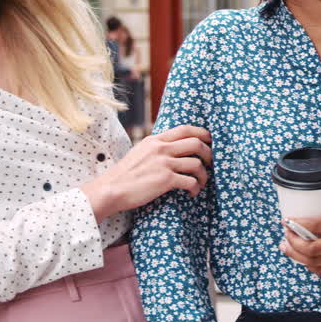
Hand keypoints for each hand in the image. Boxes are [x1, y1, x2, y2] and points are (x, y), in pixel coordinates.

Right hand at [81, 125, 211, 220]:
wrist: (110, 190)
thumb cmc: (124, 175)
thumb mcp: (140, 152)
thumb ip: (156, 148)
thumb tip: (173, 148)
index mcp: (155, 140)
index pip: (185, 129)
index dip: (202, 133)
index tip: (209, 141)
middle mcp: (161, 148)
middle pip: (196, 143)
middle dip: (208, 153)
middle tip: (210, 163)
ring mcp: (164, 163)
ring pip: (197, 163)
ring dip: (204, 174)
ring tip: (201, 182)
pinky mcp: (165, 179)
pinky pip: (190, 181)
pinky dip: (195, 187)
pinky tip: (192, 193)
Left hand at [279, 203, 320, 276]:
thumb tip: (318, 206)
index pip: (316, 225)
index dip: (298, 224)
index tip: (288, 220)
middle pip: (310, 248)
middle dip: (292, 242)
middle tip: (286, 235)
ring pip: (312, 262)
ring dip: (296, 255)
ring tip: (287, 248)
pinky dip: (309, 265)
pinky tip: (303, 259)